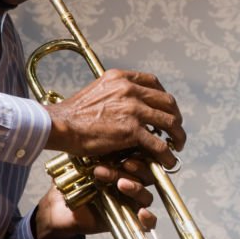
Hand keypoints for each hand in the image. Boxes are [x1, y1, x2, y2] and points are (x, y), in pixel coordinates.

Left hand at [33, 156, 157, 238]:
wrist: (59, 207)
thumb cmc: (72, 183)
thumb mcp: (82, 163)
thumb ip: (94, 151)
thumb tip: (102, 134)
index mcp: (124, 168)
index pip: (143, 159)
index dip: (140, 155)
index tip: (129, 151)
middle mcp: (130, 184)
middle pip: (148, 176)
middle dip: (138, 169)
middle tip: (125, 164)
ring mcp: (130, 202)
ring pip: (146, 196)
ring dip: (136, 188)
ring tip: (119, 184)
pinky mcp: (129, 219)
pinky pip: (148, 223)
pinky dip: (148, 219)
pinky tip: (141, 213)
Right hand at [44, 69, 184, 168]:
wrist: (61, 125)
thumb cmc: (73, 113)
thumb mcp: (96, 91)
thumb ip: (115, 93)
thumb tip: (127, 102)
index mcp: (121, 78)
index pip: (153, 82)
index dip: (164, 97)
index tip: (167, 108)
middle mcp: (130, 89)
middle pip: (167, 101)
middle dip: (175, 116)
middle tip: (175, 129)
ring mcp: (133, 109)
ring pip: (169, 122)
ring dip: (177, 135)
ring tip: (177, 145)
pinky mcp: (131, 131)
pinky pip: (159, 144)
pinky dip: (167, 154)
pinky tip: (168, 160)